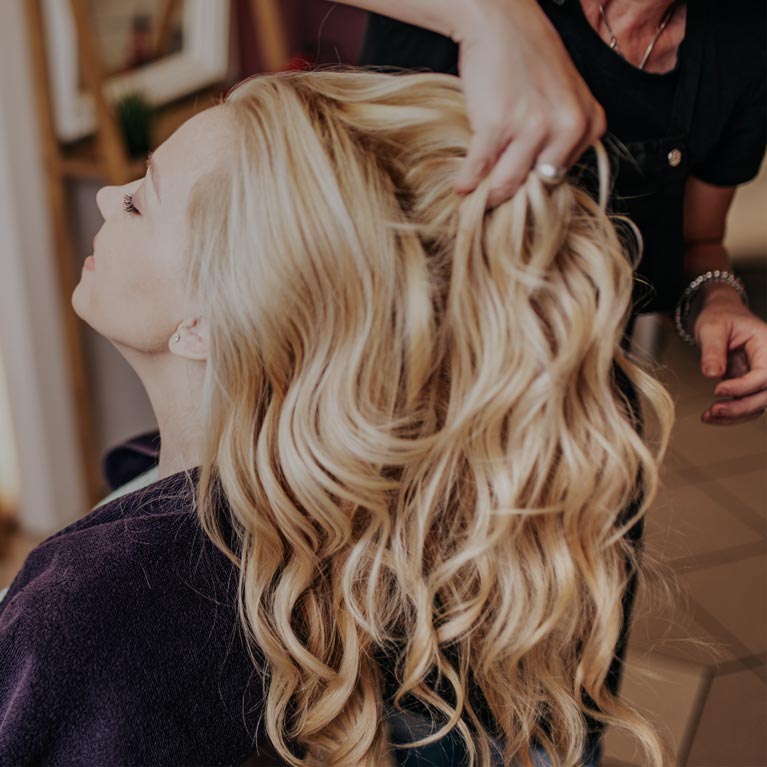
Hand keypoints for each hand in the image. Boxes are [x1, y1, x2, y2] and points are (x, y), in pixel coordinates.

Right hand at [453, 0, 606, 207]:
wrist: (500, 21)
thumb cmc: (528, 59)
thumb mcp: (564, 97)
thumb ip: (560, 138)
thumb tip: (536, 185)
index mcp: (589, 124)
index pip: (561, 176)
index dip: (534, 184)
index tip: (516, 186)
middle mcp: (568, 127)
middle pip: (536, 187)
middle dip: (512, 194)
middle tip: (493, 197)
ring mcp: (533, 127)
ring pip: (507, 186)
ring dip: (487, 195)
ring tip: (475, 195)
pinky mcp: (498, 125)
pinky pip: (478, 170)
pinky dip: (465, 182)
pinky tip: (460, 185)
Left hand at [694, 289, 766, 424]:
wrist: (720, 315)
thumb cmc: (720, 316)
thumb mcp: (712, 327)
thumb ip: (712, 350)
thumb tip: (712, 374)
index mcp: (766, 345)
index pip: (764, 374)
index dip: (743, 386)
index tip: (717, 389)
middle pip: (766, 395)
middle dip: (741, 406)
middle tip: (714, 410)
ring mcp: (760, 375)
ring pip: (758, 404)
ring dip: (735, 415)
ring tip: (708, 416)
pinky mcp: (748, 385)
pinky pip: (746, 404)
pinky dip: (730, 414)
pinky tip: (710, 416)